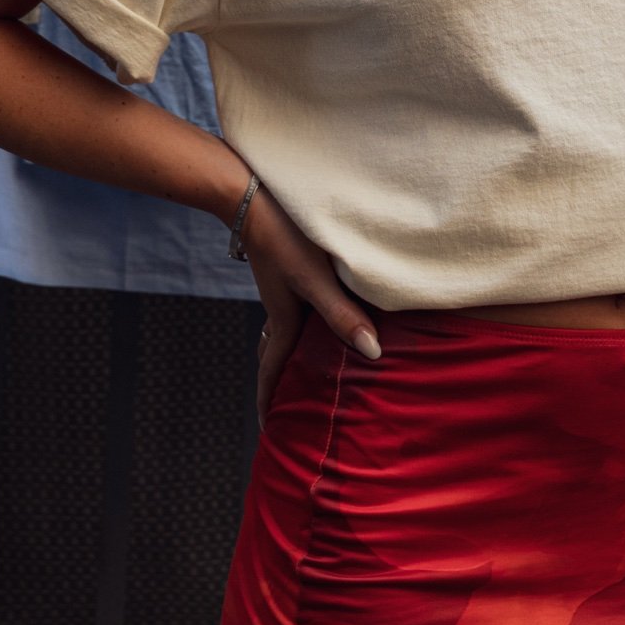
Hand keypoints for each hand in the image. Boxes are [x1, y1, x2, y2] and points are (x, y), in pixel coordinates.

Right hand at [238, 182, 382, 422]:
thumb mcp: (316, 279)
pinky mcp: (288, 266)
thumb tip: (373, 354)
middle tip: (288, 409)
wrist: (251, 192)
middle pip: (277, 355)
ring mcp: (283, 288)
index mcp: (283, 320)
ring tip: (308, 367)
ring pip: (287, 330)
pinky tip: (321, 310)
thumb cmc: (285, 236)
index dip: (269, 403)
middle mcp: (281, 308)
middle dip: (281, 384)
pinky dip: (305, 322)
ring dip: (293, 353)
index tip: (266, 431)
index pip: (272, 371)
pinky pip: (295, 306)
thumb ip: (344, 315)